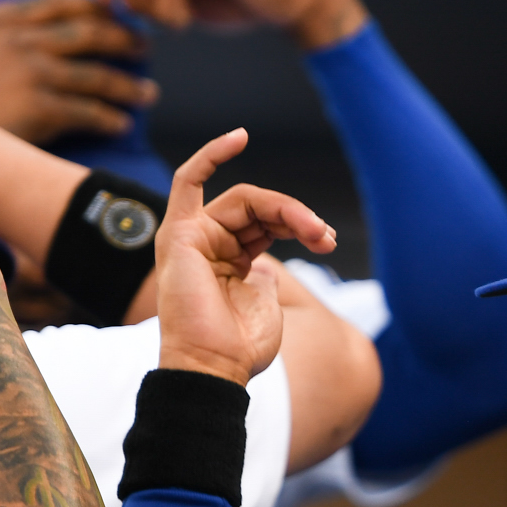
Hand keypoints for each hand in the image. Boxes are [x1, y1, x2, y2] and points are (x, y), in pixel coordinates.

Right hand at [0, 0, 156, 142]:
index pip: (58, 3)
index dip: (92, 7)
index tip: (114, 12)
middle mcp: (21, 40)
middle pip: (89, 32)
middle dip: (122, 39)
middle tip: (143, 48)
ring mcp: (34, 73)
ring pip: (97, 74)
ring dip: (128, 85)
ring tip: (147, 94)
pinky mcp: (43, 108)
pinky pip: (90, 111)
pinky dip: (111, 117)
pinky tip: (123, 125)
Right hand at [152, 128, 337, 383]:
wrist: (215, 369)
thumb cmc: (240, 349)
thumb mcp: (266, 305)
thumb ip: (265, 275)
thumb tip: (265, 262)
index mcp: (229, 262)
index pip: (266, 223)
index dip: (298, 224)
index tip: (326, 241)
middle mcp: (209, 245)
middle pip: (258, 208)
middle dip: (297, 218)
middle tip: (325, 238)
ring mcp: (192, 237)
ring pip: (245, 199)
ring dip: (286, 208)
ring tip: (315, 232)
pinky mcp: (180, 234)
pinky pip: (188, 179)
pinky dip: (212, 153)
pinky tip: (240, 136)